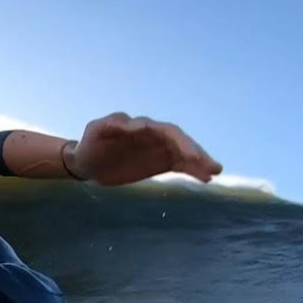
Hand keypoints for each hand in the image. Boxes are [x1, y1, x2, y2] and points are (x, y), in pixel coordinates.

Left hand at [70, 113, 221, 184]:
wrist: (87, 161)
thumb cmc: (90, 144)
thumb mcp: (95, 132)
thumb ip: (110, 125)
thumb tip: (131, 123)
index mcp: (141, 126)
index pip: (164, 131)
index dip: (178, 141)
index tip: (189, 154)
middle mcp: (154, 135)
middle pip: (179, 141)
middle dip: (195, 152)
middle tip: (210, 165)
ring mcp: (159, 148)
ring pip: (184, 153)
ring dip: (200, 161)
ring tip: (215, 171)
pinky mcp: (160, 162)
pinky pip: (180, 166)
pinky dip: (193, 171)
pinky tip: (207, 179)